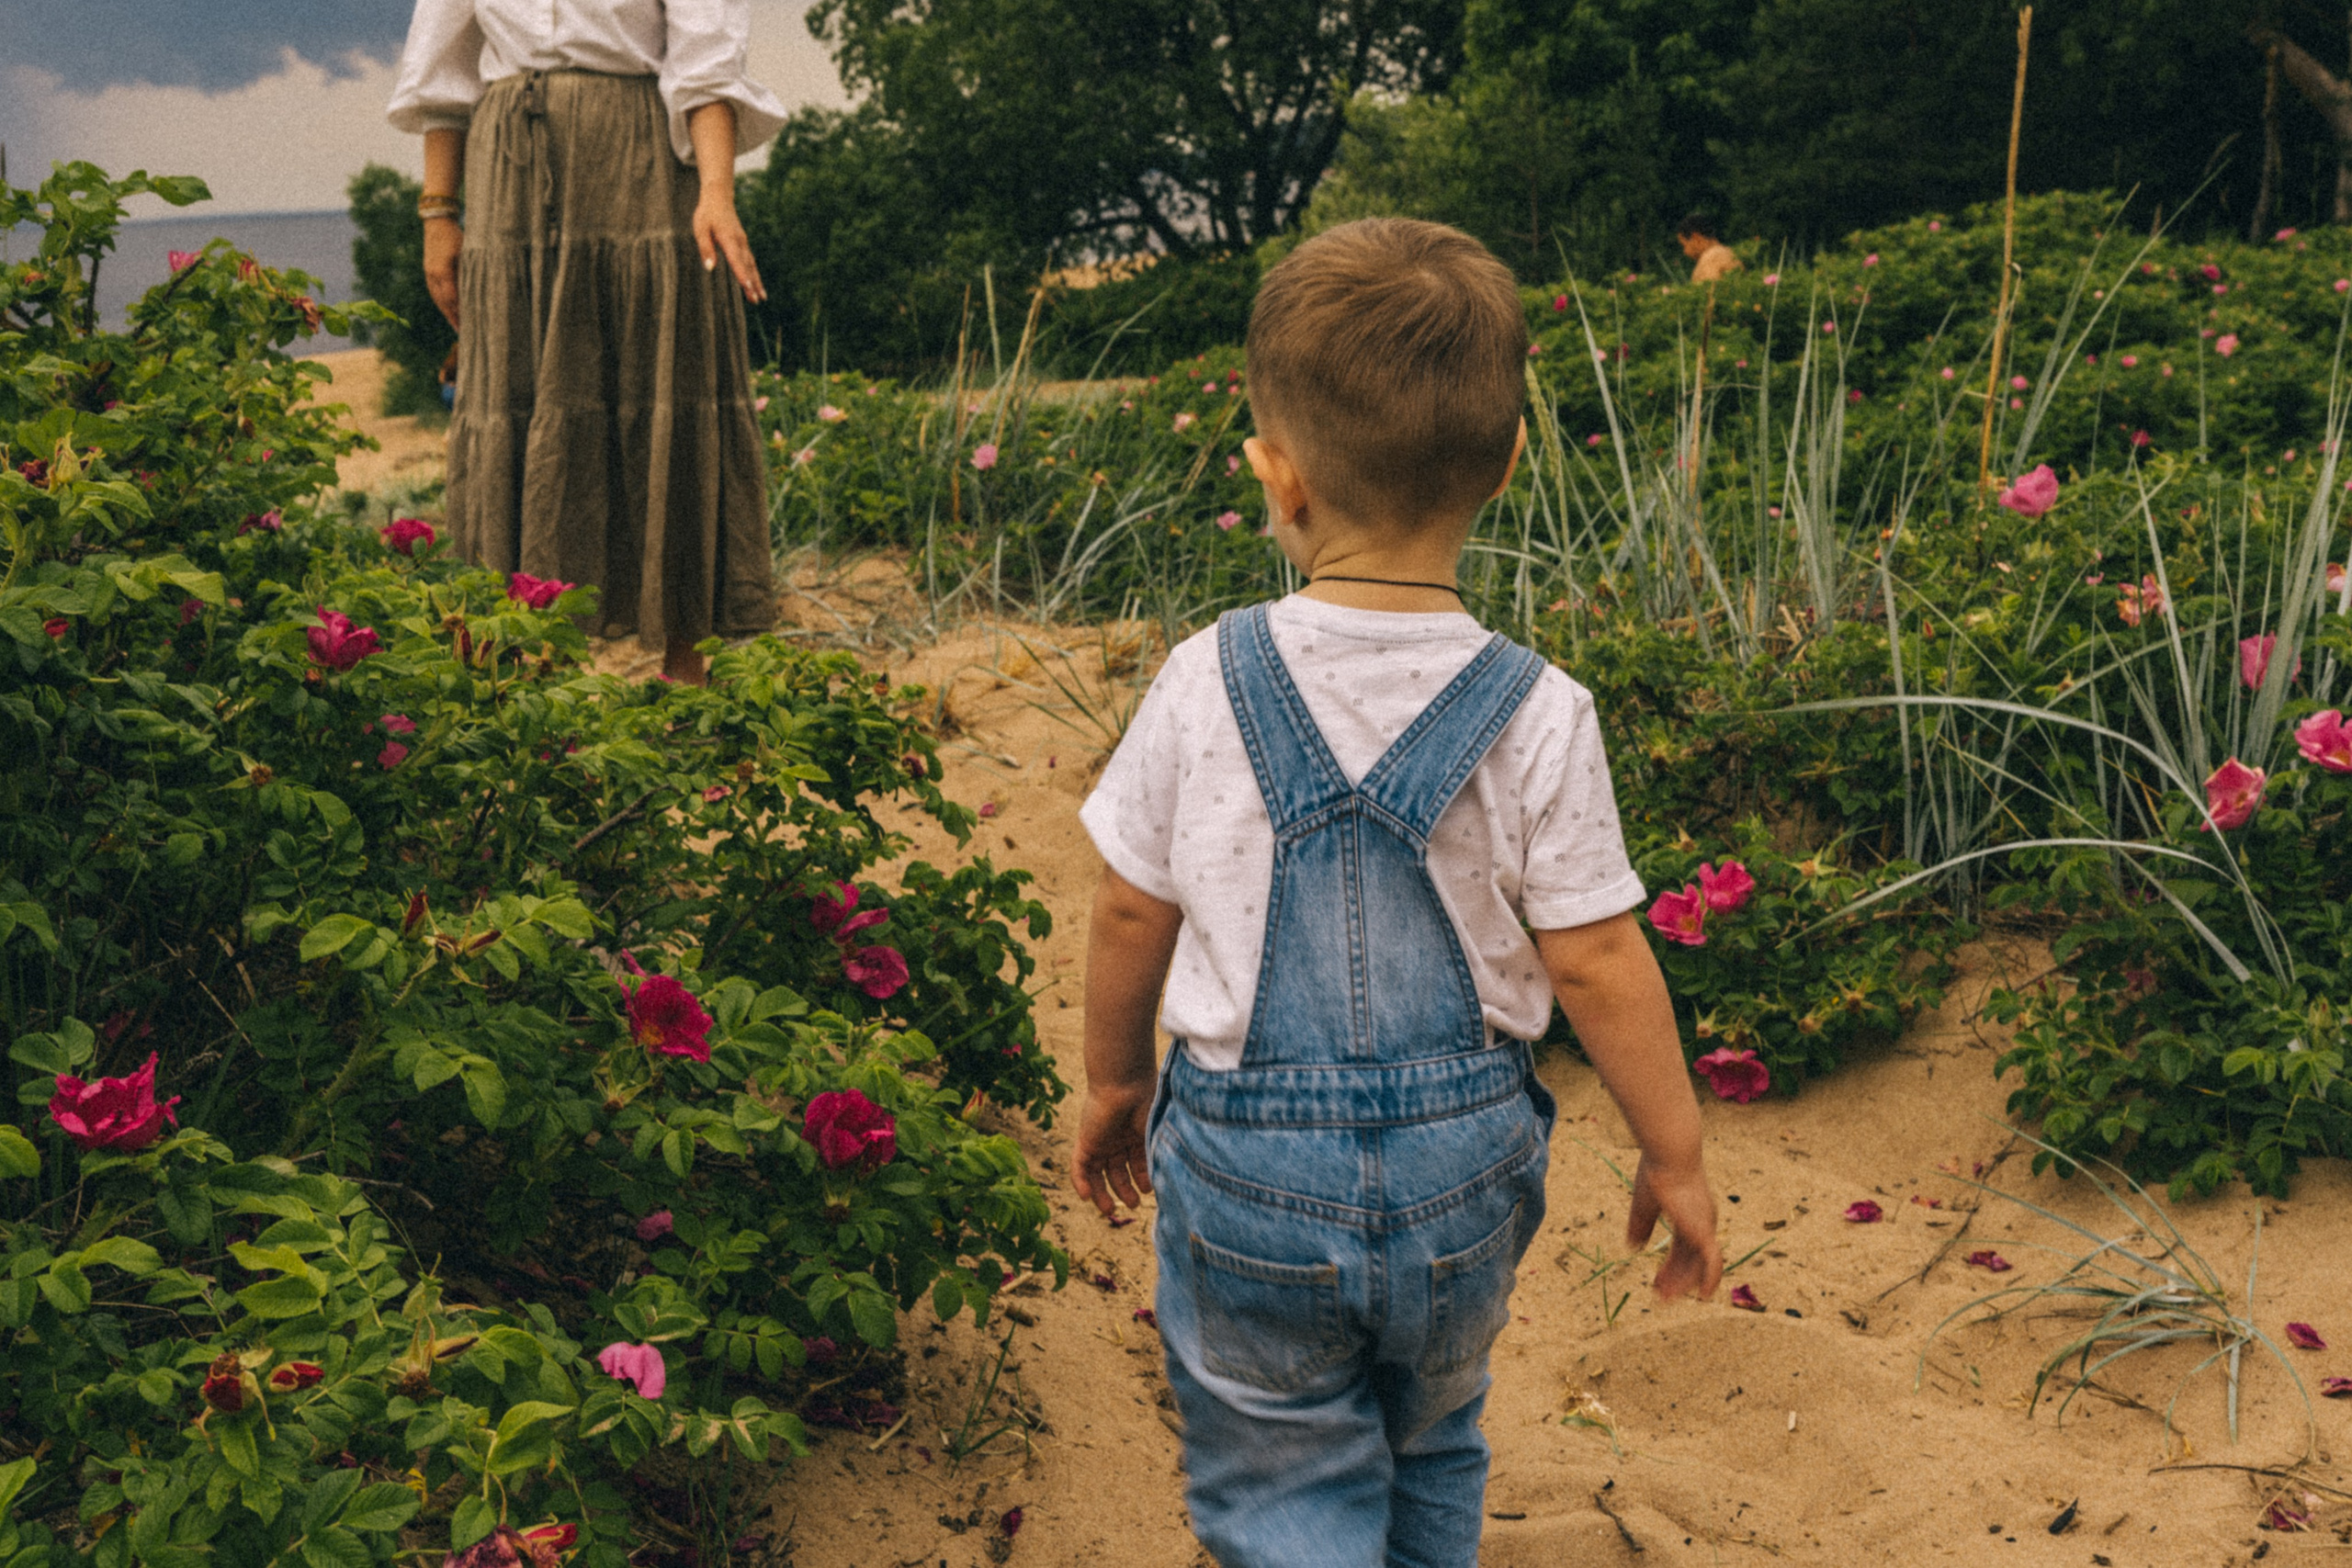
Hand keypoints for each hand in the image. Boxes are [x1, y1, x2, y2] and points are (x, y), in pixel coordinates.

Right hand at [423, 216, 461, 331]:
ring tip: (457, 328)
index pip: (453, 297)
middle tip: (465, 334)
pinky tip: (449, 313)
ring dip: (448, 315)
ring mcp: (429, 274)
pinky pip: (435, 294)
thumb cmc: (456, 237)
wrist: (437, 224)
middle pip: (445, 302)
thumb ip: (470, 272)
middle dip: (454, 318)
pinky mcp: (428, 273)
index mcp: (443, 271)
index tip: (471, 323)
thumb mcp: (466, 252)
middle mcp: (434, 275)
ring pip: (439, 300)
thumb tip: (479, 290)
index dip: (461, 312)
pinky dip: (442, 305)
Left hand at [691, 194, 765, 303]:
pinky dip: (754, 274)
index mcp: (728, 239)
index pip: (736, 260)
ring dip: (757, 282)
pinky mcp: (743, 243)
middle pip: (747, 266)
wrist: (719, 197)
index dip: (742, 275)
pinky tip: (756, 284)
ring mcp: (743, 243)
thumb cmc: (706, 214)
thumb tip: (710, 268)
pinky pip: (750, 261)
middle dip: (753, 284)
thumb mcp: (700, 229)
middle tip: (757, 301)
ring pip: (752, 265)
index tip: (748, 288)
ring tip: (761, 298)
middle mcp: (739, 242)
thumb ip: (705, 248)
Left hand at [1070, 1080, 1154, 1217]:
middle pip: (1118, 1170)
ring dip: (1102, 1192)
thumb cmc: (1148, 1104)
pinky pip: (1079, 1166)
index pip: (1138, 1163)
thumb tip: (1170, 1181)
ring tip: (1109, 1210)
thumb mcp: (1158, 1134)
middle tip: (1133, 1204)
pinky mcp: (1085, 1141)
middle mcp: (1119, 1138)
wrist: (1126, 1083)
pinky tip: (1086, 1198)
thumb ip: (1160, 1156)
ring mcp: (1101, 1141)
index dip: (1143, 1179)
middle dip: (1125, 1189)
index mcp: (1138, 1134)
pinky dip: (1080, 1182)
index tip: (1150, 1191)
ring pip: (1098, 1172)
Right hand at [1628, 1153, 1721, 1300]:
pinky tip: (1704, 1295)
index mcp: (1690, 1214)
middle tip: (1659, 1297)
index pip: (1682, 1248)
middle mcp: (1702, 1222)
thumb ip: (1639, 1225)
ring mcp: (1705, 1227)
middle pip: (1691, 1260)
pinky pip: (1712, 1262)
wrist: (1669, 1156)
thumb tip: (1631, 1248)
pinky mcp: (1704, 1231)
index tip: (1655, 1283)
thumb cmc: (1657, 1172)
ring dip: (1684, 1283)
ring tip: (1667, 1298)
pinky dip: (1709, 1279)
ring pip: (1700, 1265)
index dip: (1669, 1267)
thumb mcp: (1644, 1203)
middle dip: (1675, 1279)